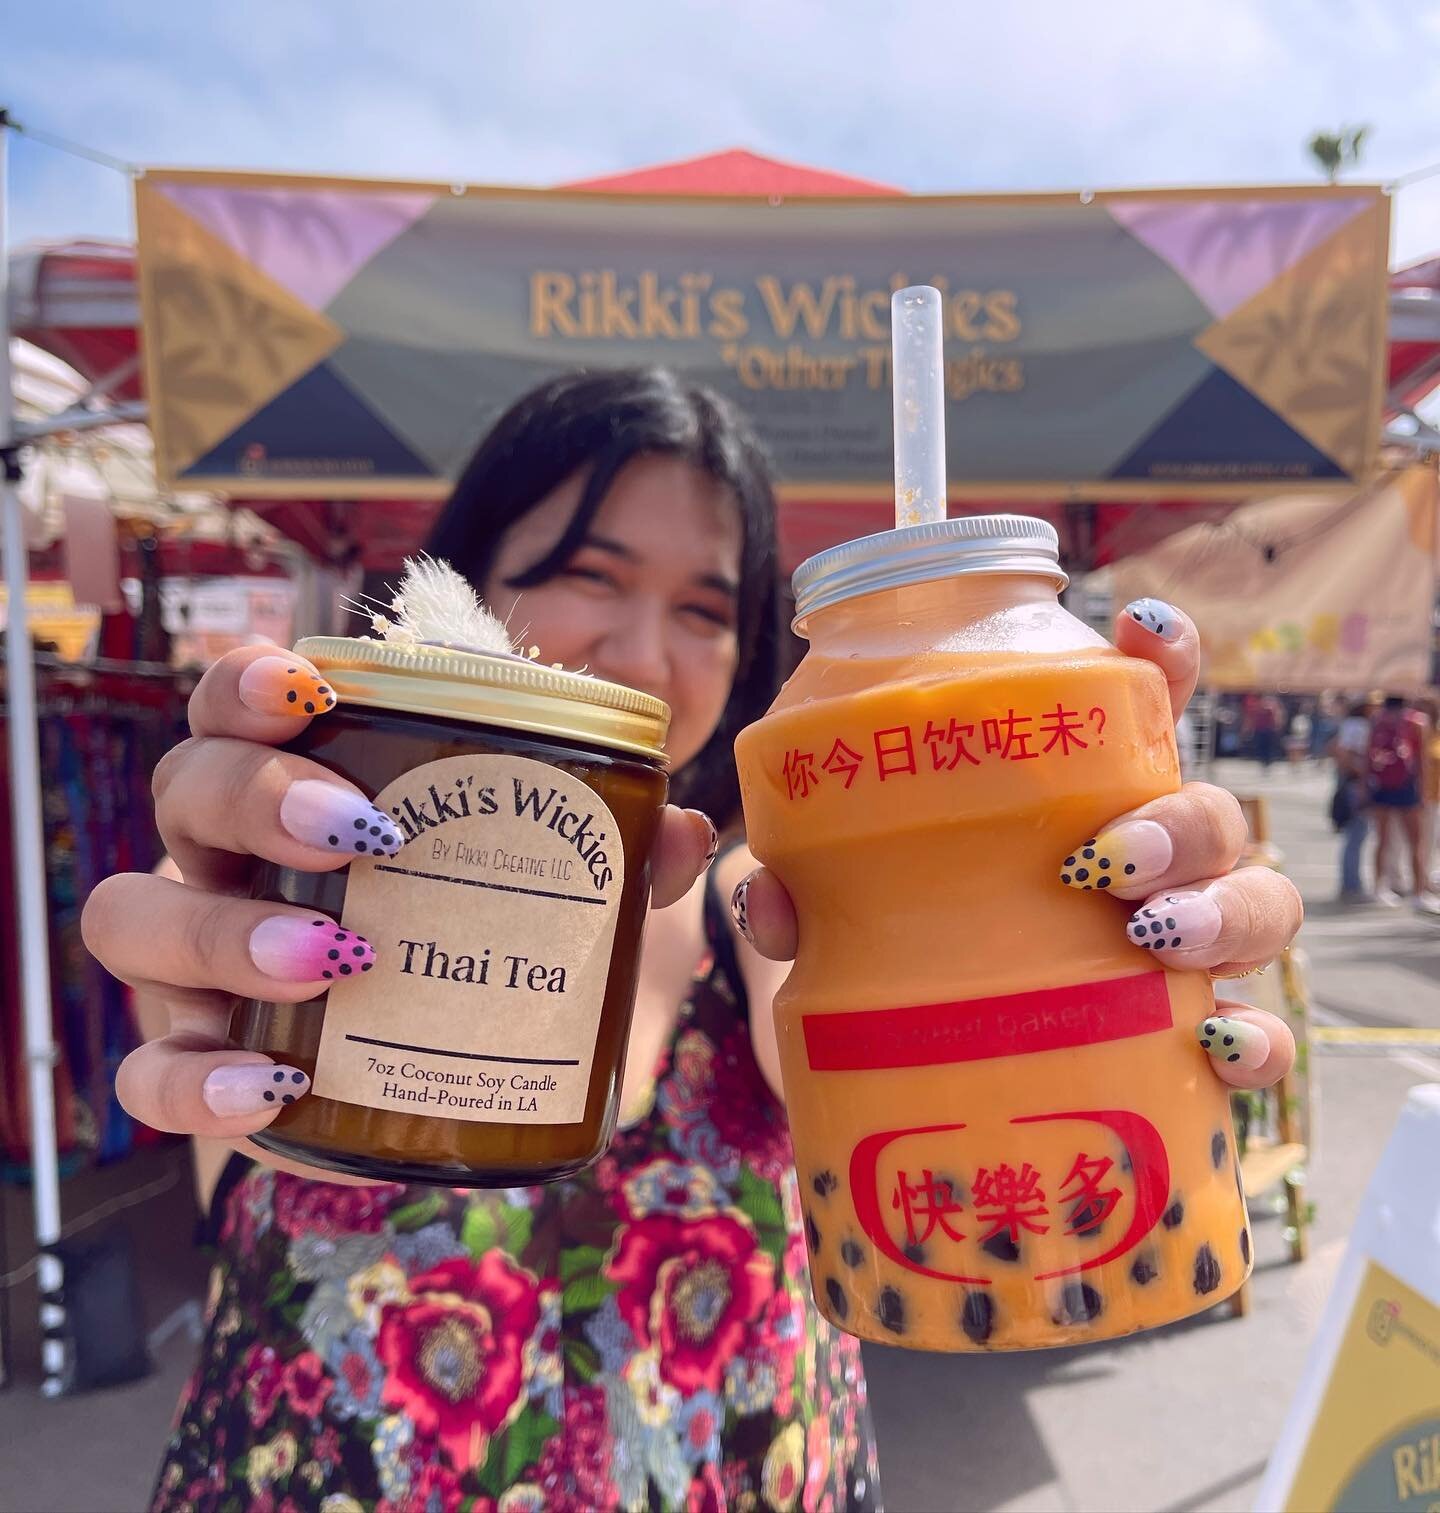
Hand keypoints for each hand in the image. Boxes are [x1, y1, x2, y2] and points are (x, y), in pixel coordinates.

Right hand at [84, 643, 718, 1144]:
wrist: (443, 1068)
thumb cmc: (483, 940)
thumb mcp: (560, 892)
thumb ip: (619, 856)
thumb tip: (683, 832)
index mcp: (297, 785)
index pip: (236, 704)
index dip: (249, 682)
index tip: (311, 690)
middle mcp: (224, 855)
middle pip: (184, 789)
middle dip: (257, 796)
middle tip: (362, 833)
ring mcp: (193, 957)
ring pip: (136, 915)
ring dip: (226, 931)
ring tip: (336, 960)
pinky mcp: (197, 1059)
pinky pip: (147, 1068)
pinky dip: (195, 1076)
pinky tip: (270, 1085)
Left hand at [729, 598, 1299, 1091]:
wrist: (928, 1082)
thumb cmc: (906, 959)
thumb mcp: (846, 909)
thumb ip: (806, 883)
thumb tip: (766, 890)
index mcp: (1072, 804)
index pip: (1141, 709)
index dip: (1161, 657)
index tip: (1142, 627)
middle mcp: (1144, 865)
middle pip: (1212, 812)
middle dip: (1182, 821)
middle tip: (1107, 856)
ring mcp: (1178, 952)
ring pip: (1259, 906)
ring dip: (1224, 912)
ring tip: (1152, 936)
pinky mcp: (1184, 1043)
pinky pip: (1258, 1039)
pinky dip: (1254, 1042)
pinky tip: (1215, 1045)